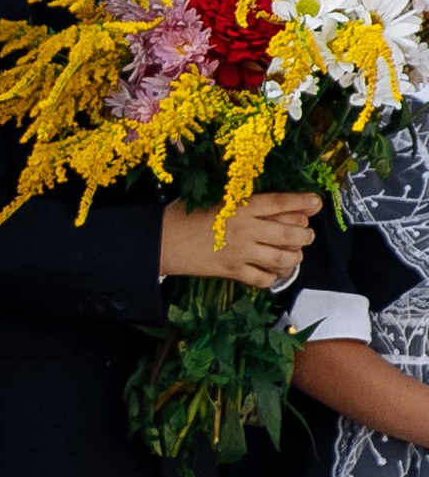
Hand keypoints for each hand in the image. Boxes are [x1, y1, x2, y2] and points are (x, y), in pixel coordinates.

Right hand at [161, 190, 318, 289]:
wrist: (159, 240)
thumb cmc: (183, 214)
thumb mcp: (215, 198)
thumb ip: (243, 200)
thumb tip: (273, 204)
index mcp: (241, 205)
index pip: (282, 203)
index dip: (304, 202)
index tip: (317, 202)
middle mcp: (246, 229)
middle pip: (291, 232)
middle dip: (305, 234)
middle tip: (306, 234)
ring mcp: (240, 252)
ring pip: (283, 257)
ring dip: (295, 256)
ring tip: (295, 253)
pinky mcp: (231, 271)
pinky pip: (263, 278)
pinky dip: (274, 277)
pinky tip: (273, 272)